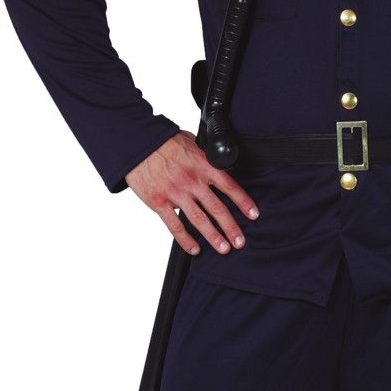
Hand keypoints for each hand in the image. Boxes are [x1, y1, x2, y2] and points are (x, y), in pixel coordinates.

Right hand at [125, 131, 259, 255]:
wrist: (137, 144)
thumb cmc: (163, 142)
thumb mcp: (191, 142)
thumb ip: (204, 157)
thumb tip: (217, 164)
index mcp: (202, 166)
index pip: (229, 186)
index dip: (243, 202)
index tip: (253, 215)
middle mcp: (192, 181)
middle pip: (217, 208)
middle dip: (231, 227)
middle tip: (240, 241)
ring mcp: (176, 193)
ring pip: (199, 220)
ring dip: (213, 237)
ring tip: (223, 248)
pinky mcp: (159, 203)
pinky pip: (175, 226)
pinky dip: (186, 240)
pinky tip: (195, 249)